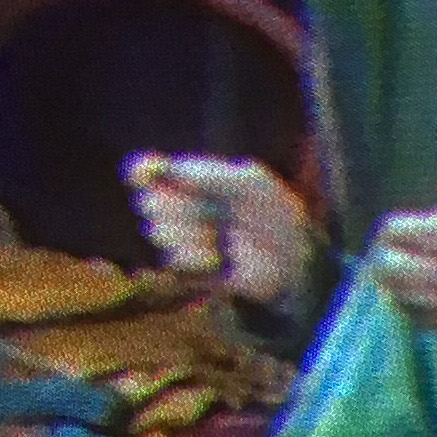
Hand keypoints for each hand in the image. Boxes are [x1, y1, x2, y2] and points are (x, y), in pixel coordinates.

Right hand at [124, 152, 313, 306]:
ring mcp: (186, 239)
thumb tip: (168, 167)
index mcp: (198, 182)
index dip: (144, 173)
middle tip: (209, 212)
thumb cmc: (277, 215)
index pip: (154, 172)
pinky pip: (174, 261)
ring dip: (189, 234)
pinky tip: (218, 259)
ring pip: (159, 232)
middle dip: (176, 208)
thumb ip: (209, 174)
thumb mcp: (251, 183)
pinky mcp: (190, 269)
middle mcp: (186, 208)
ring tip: (220, 237)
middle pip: (151, 203)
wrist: (293, 262)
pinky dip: (195, 258)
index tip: (143, 175)